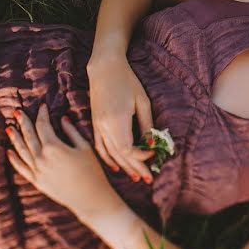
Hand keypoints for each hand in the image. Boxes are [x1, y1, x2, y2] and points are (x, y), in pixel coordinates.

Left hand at [6, 104, 118, 214]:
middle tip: (17, 112)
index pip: (43, 125)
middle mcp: (41, 158)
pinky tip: (9, 151)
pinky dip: (14, 159)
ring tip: (9, 128)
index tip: (42, 106)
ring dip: (14, 137)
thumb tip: (63, 118)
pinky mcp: (36, 181)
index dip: (42, 114)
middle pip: (28, 135)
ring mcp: (36, 170)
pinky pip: (21, 167)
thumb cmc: (92, 171)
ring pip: (21, 150)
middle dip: (23, 122)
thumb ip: (72, 131)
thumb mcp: (85, 147)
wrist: (89, 197)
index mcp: (54, 147)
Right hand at [87, 52, 154, 182]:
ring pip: (109, 153)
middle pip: (119, 155)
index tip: (153, 156)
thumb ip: (146, 124)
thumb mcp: (142, 102)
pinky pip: (99, 147)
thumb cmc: (127, 82)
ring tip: (136, 177)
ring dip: (123, 167)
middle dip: (135, 168)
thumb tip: (152, 143)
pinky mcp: (95, 124)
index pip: (127, 149)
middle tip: (148, 179)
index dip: (140, 157)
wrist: (104, 69)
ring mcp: (97, 126)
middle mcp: (104, 126)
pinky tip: (116, 168)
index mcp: (117, 120)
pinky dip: (108, 159)